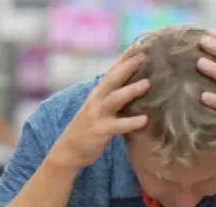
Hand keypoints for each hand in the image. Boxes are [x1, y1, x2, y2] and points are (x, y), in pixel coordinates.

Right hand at [53, 52, 149, 169]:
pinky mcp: (100, 131)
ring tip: (147, 84)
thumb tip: (133, 88)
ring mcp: (98, 115)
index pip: (112, 72)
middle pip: (113, 79)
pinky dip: (131, 122)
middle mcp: (96, 100)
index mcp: (98, 94)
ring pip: (115, 99)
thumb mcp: (98, 109)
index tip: (139, 46)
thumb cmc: (88, 129)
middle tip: (143, 56)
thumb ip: (112, 98)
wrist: (68, 151)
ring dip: (130, 90)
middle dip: (127, 67)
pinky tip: (144, 120)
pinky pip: (118, 125)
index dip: (124, 59)